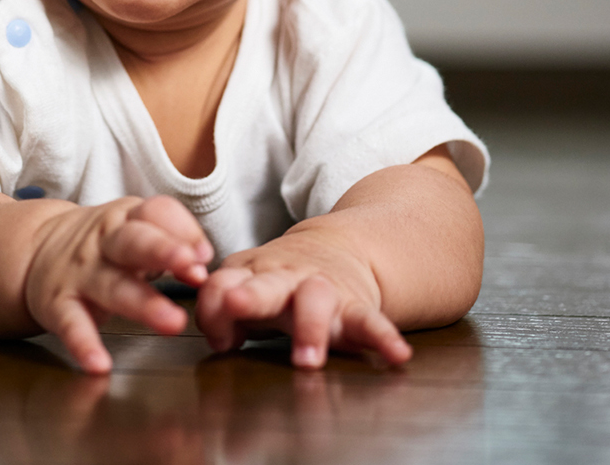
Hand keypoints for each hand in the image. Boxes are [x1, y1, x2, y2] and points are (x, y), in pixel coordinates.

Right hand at [23, 194, 212, 373]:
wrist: (33, 251)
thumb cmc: (101, 245)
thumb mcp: (133, 230)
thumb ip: (171, 242)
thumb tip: (203, 265)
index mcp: (127, 219)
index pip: (156, 212)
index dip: (184, 230)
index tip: (205, 256)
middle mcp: (103, 243)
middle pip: (134, 242)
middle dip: (164, 251)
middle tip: (192, 268)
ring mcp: (80, 273)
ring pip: (112, 286)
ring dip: (143, 304)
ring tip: (172, 323)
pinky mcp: (57, 304)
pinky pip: (71, 325)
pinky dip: (84, 344)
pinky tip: (99, 364)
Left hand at [195, 230, 411, 369]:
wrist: (336, 250)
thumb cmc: (279, 281)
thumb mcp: (247, 286)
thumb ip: (221, 312)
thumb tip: (219, 339)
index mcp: (254, 274)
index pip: (222, 285)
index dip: (213, 308)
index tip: (219, 339)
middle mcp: (286, 279)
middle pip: (266, 284)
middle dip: (251, 295)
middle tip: (237, 304)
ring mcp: (323, 291)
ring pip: (315, 300)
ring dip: (310, 327)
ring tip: (308, 360)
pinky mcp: (356, 307)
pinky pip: (372, 322)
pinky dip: (385, 338)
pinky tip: (397, 356)